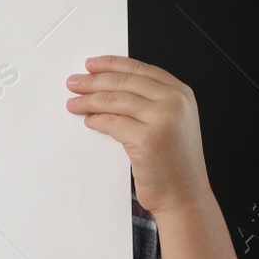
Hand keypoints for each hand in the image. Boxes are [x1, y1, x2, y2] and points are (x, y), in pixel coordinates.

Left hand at [65, 54, 210, 215]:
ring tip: (74, 104)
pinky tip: (89, 121)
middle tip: (74, 83)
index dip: (111, 64)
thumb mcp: (172, 121)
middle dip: (94, 81)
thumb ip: (150, 101)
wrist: (184, 195)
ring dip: (89, 100)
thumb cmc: (175, 162)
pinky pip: (112, 122)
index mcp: (181, 93)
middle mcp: (174, 102)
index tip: (91, 65)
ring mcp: (163, 119)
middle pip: (124, 81)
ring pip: (115, 100)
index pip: (140, 68)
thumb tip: (109, 87)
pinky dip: (97, 120)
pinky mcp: (147, 139)